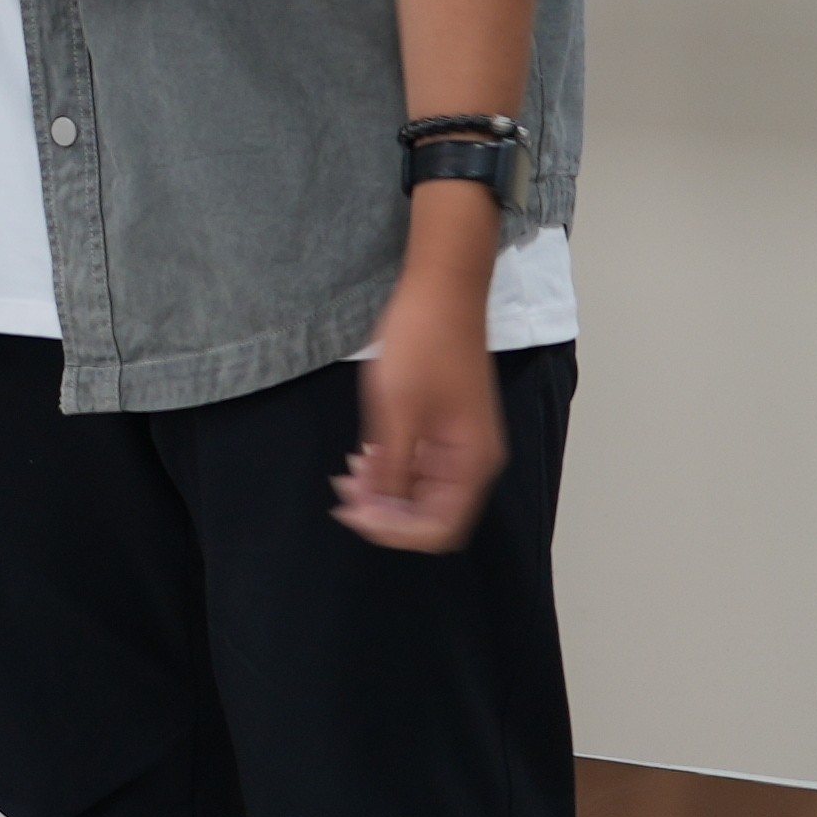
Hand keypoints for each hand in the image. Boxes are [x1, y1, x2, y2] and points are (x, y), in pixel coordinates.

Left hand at [333, 275, 503, 553]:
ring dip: (384, 491)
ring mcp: (458, 444)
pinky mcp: (444, 427)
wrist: (441, 286)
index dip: (394, 530)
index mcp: (472, 464)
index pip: (438, 529)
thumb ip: (392, 470)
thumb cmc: (422, 343)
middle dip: (385, 511)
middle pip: (430, 514)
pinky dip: (391, 467)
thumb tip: (380, 512)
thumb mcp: (397, 413)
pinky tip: (363, 456)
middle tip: (344, 492)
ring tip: (348, 473)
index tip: (355, 511)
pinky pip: (419, 464)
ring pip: (421, 490)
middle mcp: (472, 461)